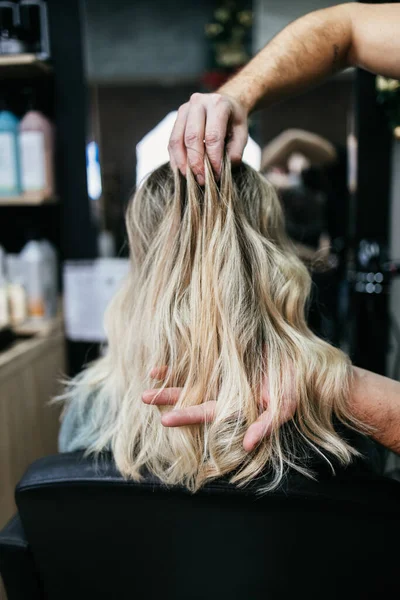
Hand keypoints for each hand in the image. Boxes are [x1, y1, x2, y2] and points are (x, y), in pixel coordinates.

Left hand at [142, 367, 295, 451]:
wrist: (294, 355)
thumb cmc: (291, 383)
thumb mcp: (283, 405)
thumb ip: (266, 425)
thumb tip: (246, 445)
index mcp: (234, 408)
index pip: (206, 414)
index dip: (186, 416)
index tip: (164, 420)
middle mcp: (222, 394)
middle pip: (191, 398)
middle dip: (168, 399)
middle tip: (142, 397)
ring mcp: (219, 376)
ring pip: (189, 381)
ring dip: (169, 382)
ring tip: (148, 379)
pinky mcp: (219, 358)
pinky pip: (195, 362)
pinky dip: (178, 364)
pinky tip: (160, 367)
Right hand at [168, 92, 248, 184]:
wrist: (223, 102)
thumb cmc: (233, 121)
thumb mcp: (242, 134)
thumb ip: (235, 151)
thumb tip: (222, 169)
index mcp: (218, 104)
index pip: (213, 136)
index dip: (213, 158)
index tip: (216, 175)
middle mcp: (198, 103)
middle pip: (192, 137)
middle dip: (196, 162)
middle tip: (201, 180)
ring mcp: (184, 110)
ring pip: (177, 140)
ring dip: (182, 163)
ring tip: (191, 178)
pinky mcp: (176, 119)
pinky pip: (171, 142)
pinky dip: (175, 159)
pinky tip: (182, 171)